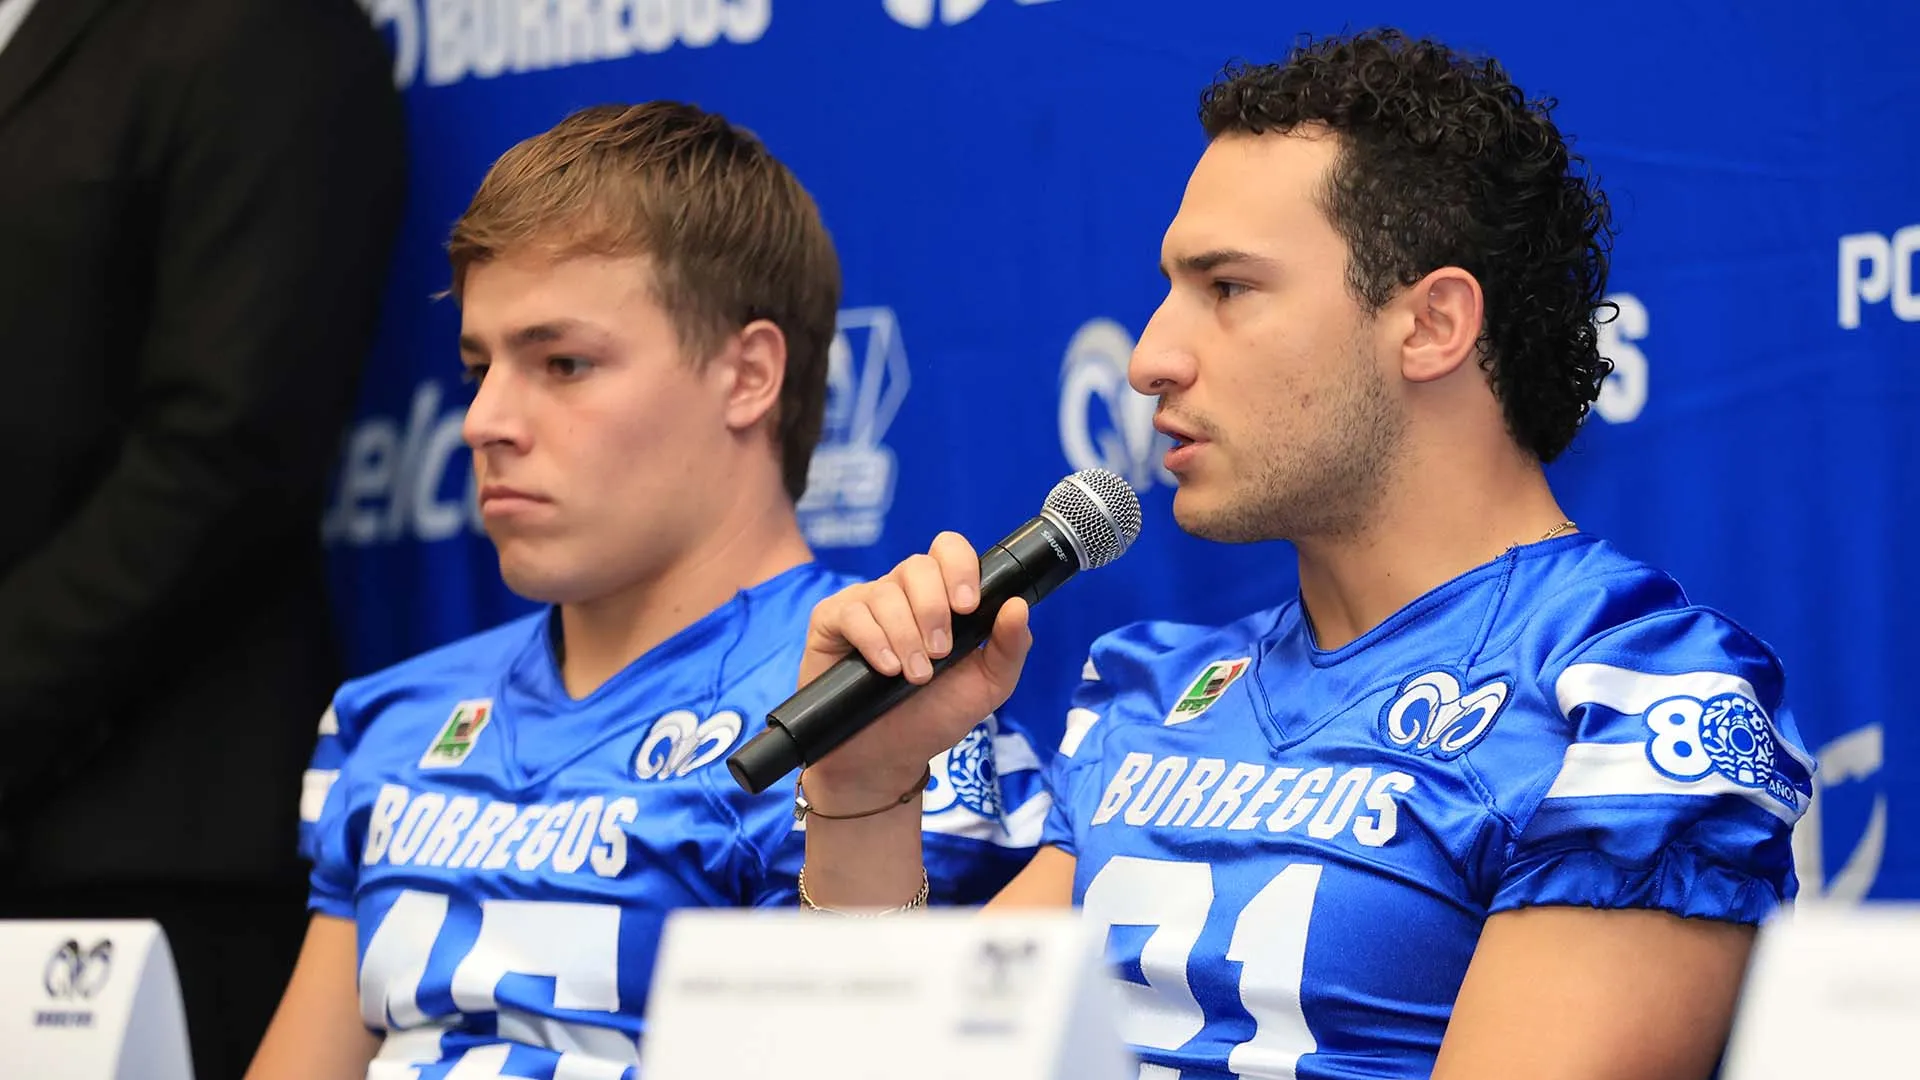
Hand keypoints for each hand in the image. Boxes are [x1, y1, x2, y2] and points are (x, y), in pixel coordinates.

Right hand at [797, 531, 1031, 802]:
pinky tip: (885, 669)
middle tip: (940, 653)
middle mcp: (902, 593)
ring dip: (906, 635)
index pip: (949, 550)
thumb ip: (1010, 648)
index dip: (960, 568)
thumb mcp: (987, 687)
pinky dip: (873, 641)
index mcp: (942, 596)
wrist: (886, 759)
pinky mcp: (831, 622)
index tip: (968, 607)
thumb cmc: (935, 715)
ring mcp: (865, 604)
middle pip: (918, 566)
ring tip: (914, 675)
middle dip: (934, 609)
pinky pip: (851, 612)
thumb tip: (1018, 605)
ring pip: (885, 592)